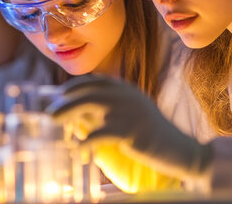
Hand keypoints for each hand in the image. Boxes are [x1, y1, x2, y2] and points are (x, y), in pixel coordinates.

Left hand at [47, 75, 210, 179]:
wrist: (182, 150)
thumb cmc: (152, 134)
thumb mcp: (133, 113)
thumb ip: (112, 108)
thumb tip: (80, 113)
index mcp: (127, 89)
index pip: (94, 80)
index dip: (74, 86)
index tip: (60, 95)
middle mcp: (126, 95)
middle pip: (87, 91)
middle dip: (65, 100)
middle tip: (49, 113)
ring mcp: (129, 111)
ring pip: (90, 105)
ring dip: (68, 112)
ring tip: (55, 123)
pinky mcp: (131, 131)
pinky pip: (100, 133)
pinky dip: (85, 140)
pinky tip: (78, 148)